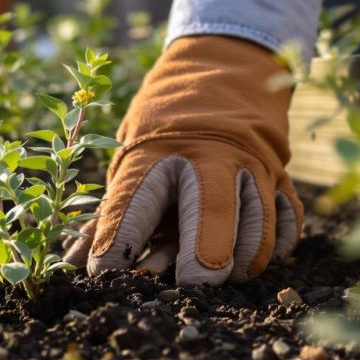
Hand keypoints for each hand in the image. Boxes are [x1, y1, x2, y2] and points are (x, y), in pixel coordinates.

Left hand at [65, 36, 303, 284]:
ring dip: (242, 256)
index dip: (118, 240)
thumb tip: (71, 265)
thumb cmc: (163, 131)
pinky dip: (278, 242)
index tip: (104, 275)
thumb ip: (107, 216)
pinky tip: (259, 259)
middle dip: (203, 253)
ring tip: (223, 278)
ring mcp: (250, 165)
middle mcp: (208, 158)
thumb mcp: (129, 163)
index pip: (135, 202)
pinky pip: (288, 217)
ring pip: (256, 220)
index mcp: (157, 154)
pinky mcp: (281, 174)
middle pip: (211, 208)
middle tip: (193, 286)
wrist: (220, 74)